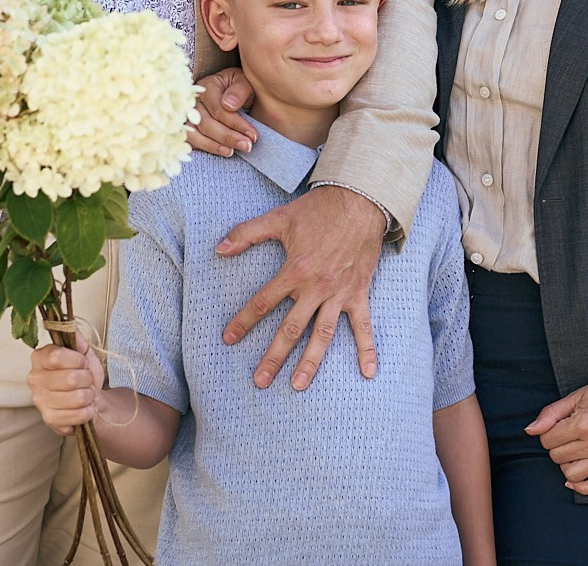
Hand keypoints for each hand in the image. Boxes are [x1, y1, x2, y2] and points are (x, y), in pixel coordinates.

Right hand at [27, 333, 105, 435]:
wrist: (90, 400)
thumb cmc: (84, 375)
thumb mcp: (83, 352)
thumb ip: (76, 339)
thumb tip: (68, 324)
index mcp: (40, 358)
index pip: (57, 356)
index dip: (77, 360)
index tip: (82, 362)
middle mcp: (34, 378)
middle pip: (70, 378)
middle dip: (87, 379)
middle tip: (86, 380)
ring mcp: (39, 401)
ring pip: (77, 397)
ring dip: (88, 396)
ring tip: (85, 394)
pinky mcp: (49, 419)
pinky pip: (77, 415)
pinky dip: (87, 411)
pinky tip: (83, 408)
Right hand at [186, 66, 257, 156]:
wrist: (228, 91)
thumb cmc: (236, 87)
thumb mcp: (243, 82)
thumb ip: (239, 90)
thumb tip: (229, 105)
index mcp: (207, 87)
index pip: (218, 109)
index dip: (236, 124)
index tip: (253, 135)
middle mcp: (193, 101)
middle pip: (206, 124)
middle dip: (228, 137)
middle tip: (247, 146)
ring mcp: (186, 115)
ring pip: (195, 134)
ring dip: (214, 146)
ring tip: (232, 152)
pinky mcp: (186, 128)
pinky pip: (190, 141)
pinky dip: (204, 148)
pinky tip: (219, 152)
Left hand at [217, 185, 384, 388]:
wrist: (359, 201)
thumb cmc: (317, 210)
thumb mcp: (279, 218)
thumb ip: (246, 233)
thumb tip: (219, 248)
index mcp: (294, 271)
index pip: (263, 302)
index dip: (243, 321)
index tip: (229, 339)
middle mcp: (315, 288)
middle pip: (290, 329)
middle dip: (274, 357)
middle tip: (260, 381)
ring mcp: (338, 294)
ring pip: (322, 335)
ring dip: (310, 362)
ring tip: (297, 385)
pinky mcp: (358, 294)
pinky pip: (363, 326)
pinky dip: (367, 349)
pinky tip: (368, 373)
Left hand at [524, 373, 587, 494]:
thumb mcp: (576, 396)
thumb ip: (550, 413)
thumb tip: (530, 431)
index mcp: (582, 424)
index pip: (547, 441)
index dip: (547, 433)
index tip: (556, 426)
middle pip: (557, 458)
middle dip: (556, 447)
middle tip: (566, 435)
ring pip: (572, 475)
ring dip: (566, 465)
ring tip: (573, 452)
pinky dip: (582, 488)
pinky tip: (575, 480)